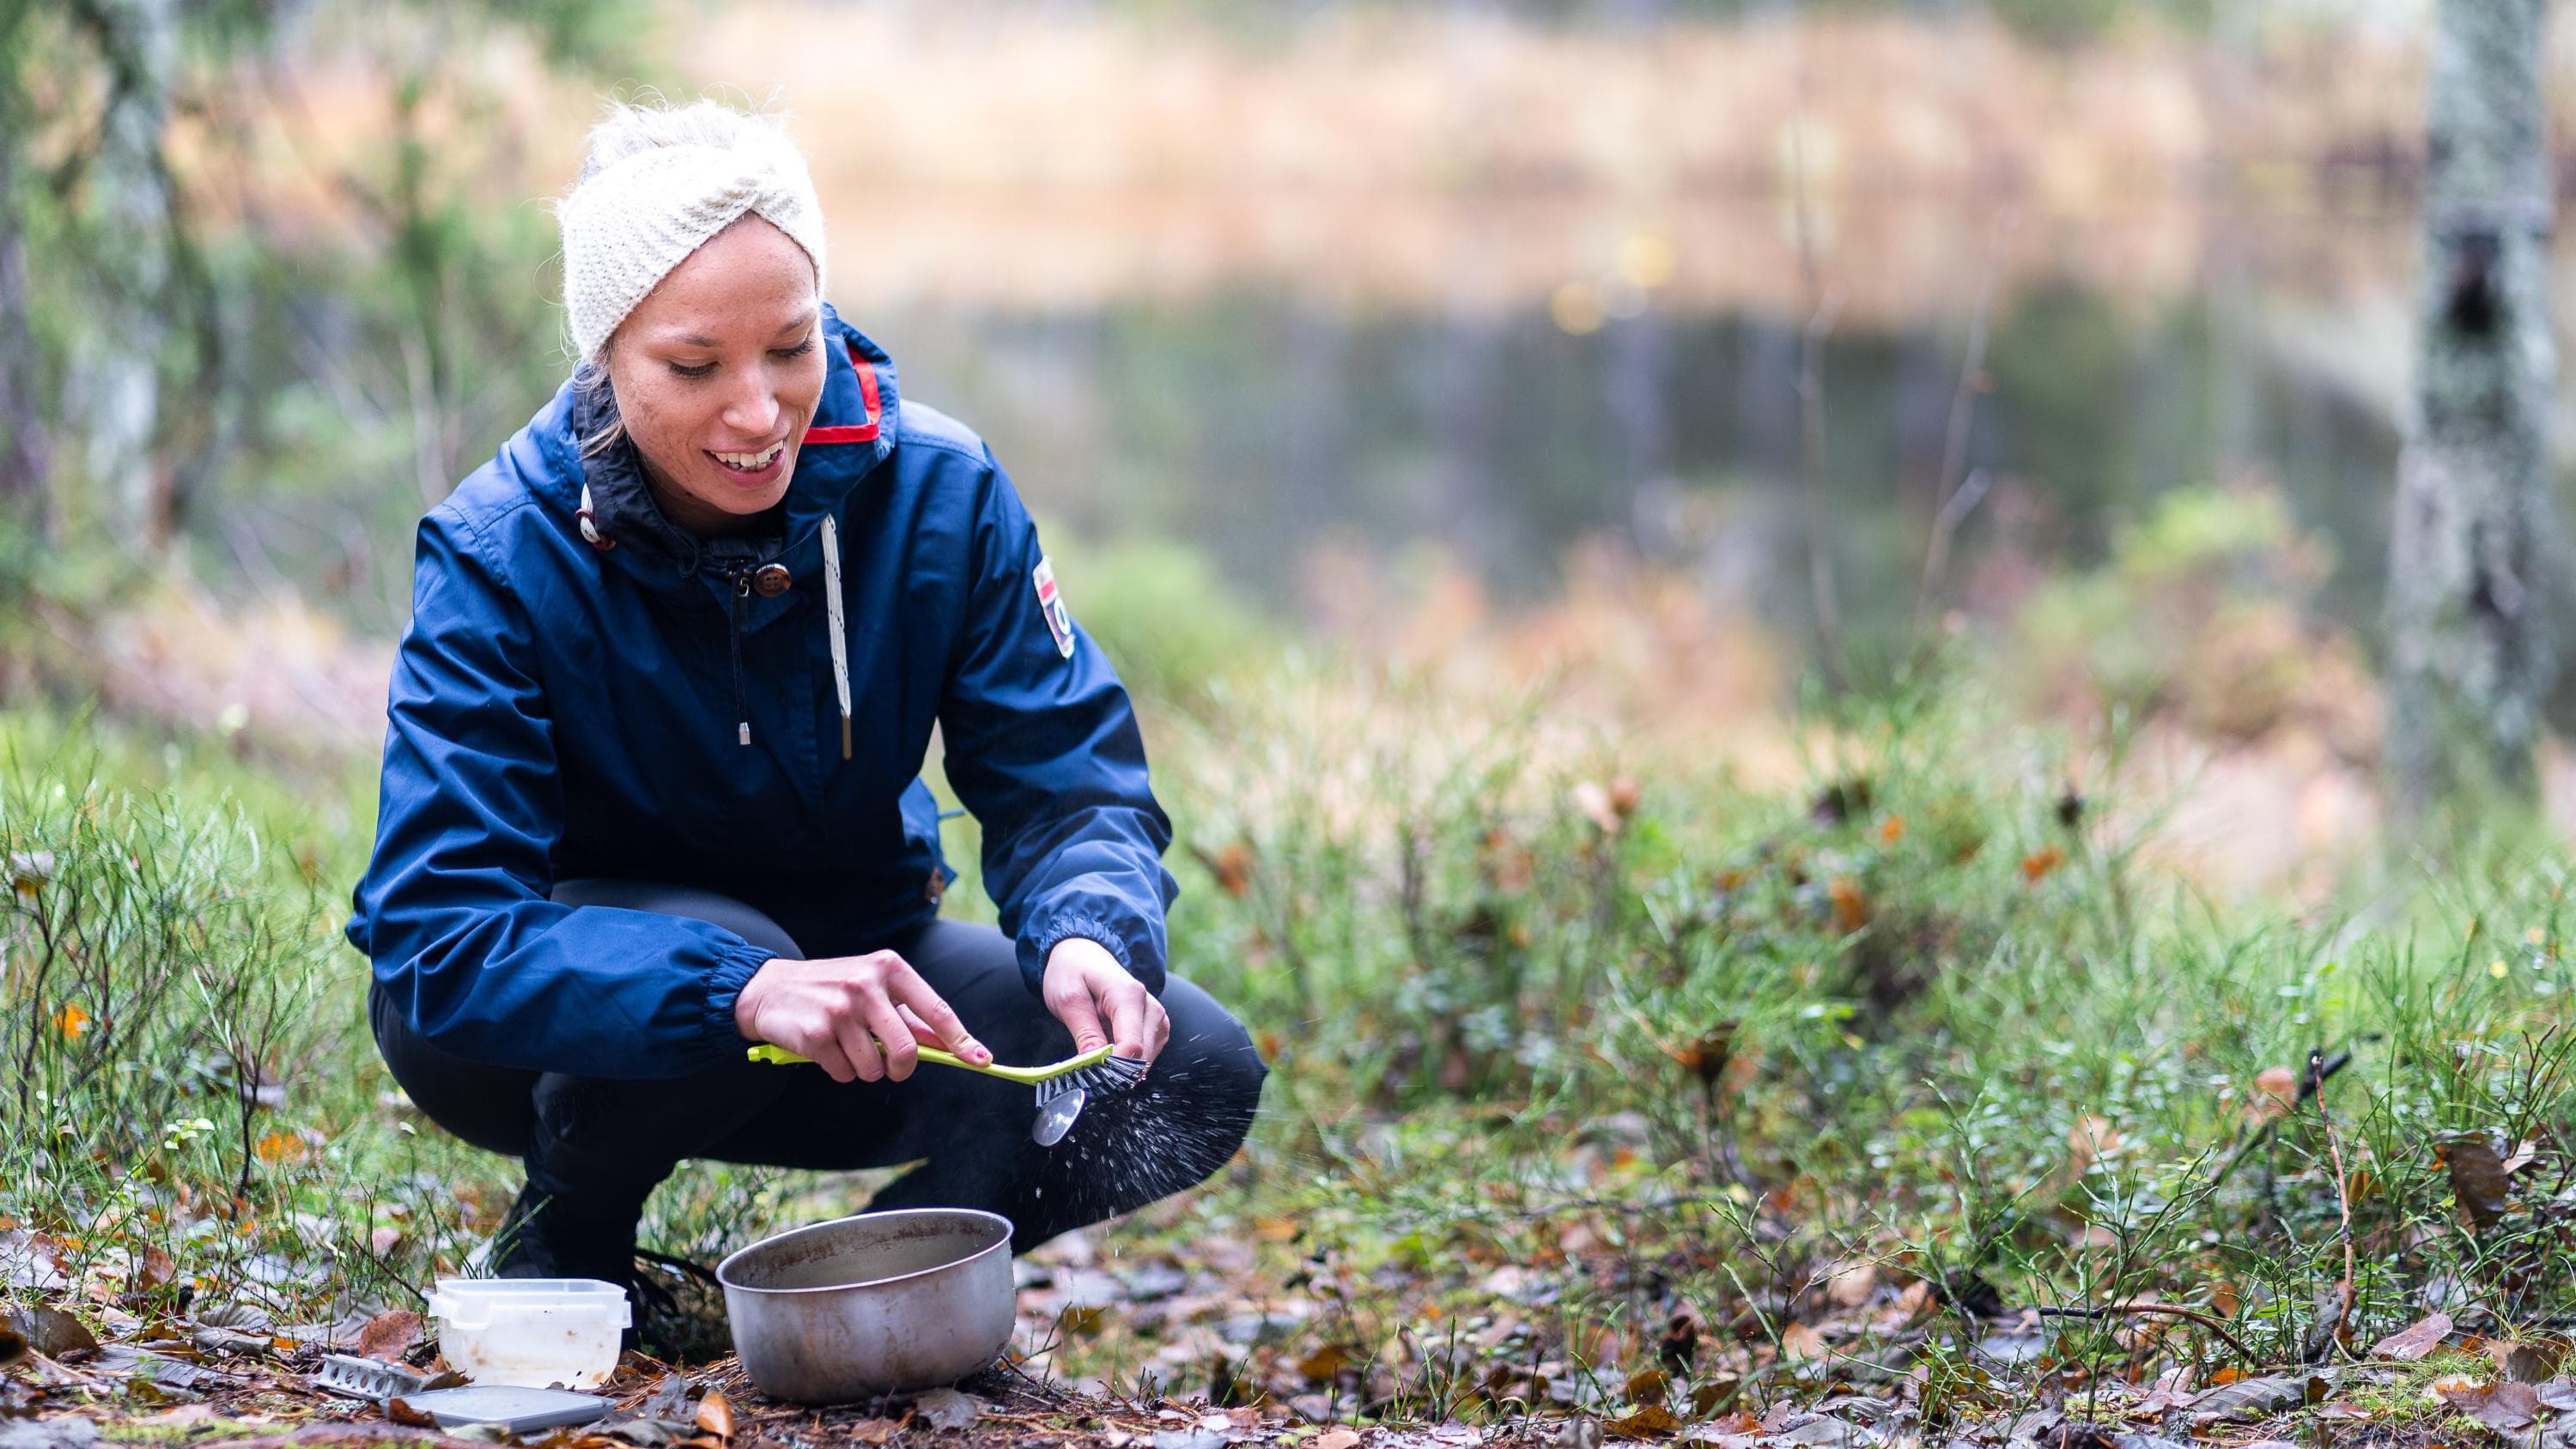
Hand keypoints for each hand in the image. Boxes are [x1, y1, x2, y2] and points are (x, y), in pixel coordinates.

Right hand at [735, 952, 990, 1084]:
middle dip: (901, 1068)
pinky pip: (845, 1074)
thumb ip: (910, 1015)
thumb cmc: (832, 990)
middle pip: (906, 1050)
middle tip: (891, 1067)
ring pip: (874, 1068)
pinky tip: (826, 1049)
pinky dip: (841, 1071)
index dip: (961, 1040)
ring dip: (865, 1069)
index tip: (981, 1059)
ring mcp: (840, 1009)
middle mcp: (866, 985)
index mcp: (889, 968)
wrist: (770, 989)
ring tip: (847, 1047)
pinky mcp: (817, 1033)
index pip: (936, 1010)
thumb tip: (950, 1044)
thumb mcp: (873, 989)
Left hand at [1041, 937, 1168, 1064]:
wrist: (1083, 954)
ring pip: (1145, 1061)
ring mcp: (1157, 1018)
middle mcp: (1151, 1007)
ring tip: (1094, 1055)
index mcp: (1129, 996)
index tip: (1088, 1076)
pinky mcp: (1155, 1028)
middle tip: (1085, 1071)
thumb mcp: (1068, 999)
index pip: (1131, 1046)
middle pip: (1141, 1057)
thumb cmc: (1073, 972)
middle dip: (1114, 1071)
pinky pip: (1145, 1056)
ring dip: (1120, 1067)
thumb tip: (1096, 1065)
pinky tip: (1108, 1051)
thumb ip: (1084, 1032)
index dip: (1111, 1069)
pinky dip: (1126, 1061)